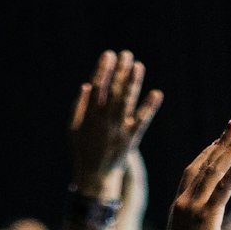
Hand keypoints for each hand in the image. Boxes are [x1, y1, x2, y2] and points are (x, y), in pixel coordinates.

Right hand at [70, 50, 162, 199]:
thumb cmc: (83, 149)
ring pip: (127, 103)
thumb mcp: (74, 127)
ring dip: (133, 84)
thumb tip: (88, 85)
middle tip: (126, 54)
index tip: (109, 55)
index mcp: (90, 116)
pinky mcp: (131, 138)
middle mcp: (105, 120)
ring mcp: (119, 129)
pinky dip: (149, 108)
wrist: (95, 175)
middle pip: (113, 91)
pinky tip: (156, 94)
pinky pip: (142, 121)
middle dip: (119, 72)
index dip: (103, 70)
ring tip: (138, 66)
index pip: (97, 87)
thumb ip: (80, 106)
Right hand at [160, 121, 230, 229]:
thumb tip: (207, 222)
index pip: (192, 172)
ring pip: (214, 170)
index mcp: (178, 204)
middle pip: (204, 164)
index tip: (218, 140)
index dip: (206, 154)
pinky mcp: (207, 216)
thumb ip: (196, 223)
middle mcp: (184, 200)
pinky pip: (223, 188)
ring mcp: (194, 206)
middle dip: (220, 143)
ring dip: (229, 149)